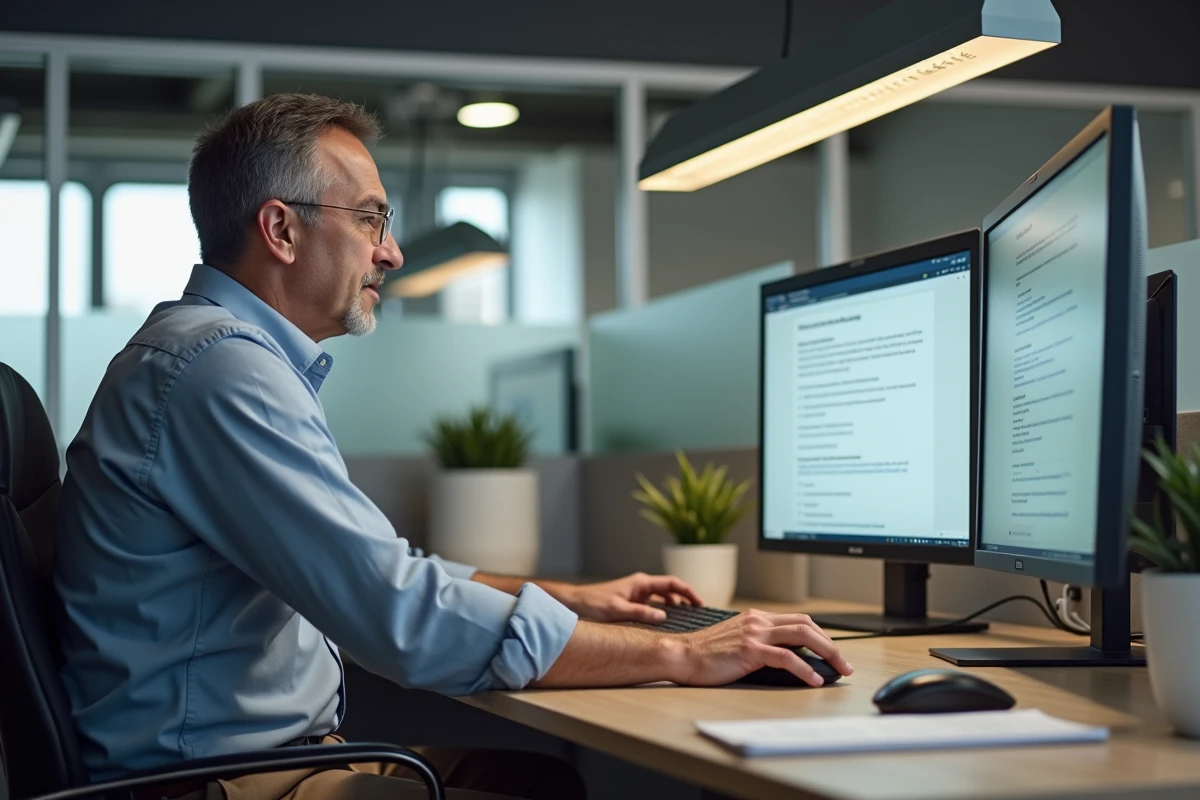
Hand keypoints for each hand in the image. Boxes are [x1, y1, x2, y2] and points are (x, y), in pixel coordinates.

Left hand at [558, 572, 702, 623]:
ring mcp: (638, 594)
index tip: (700, 603)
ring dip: (675, 607)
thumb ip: (640, 613)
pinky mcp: (633, 603)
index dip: (688, 591)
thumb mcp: (617, 610)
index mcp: (641, 583)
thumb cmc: (593, 603)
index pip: (672, 583)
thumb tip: (663, 617)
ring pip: (663, 599)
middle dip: (685, 600)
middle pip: (671, 590)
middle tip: (698, 614)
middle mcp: (642, 586)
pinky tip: (666, 625)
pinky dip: (663, 613)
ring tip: (686, 620)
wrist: (575, 603)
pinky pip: (654, 606)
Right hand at [667, 609, 853, 687]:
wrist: (682, 655)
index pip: (798, 620)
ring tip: (839, 670)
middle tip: (844, 663)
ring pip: (803, 635)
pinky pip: (786, 657)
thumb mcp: (736, 641)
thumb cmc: (706, 654)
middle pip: (807, 625)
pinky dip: (804, 668)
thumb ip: (759, 643)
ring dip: (827, 653)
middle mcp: (758, 621)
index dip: (820, 635)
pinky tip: (813, 679)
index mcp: (756, 618)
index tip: (832, 651)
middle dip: (831, 644)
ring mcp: (755, 634)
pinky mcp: (750, 650)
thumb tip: (787, 659)